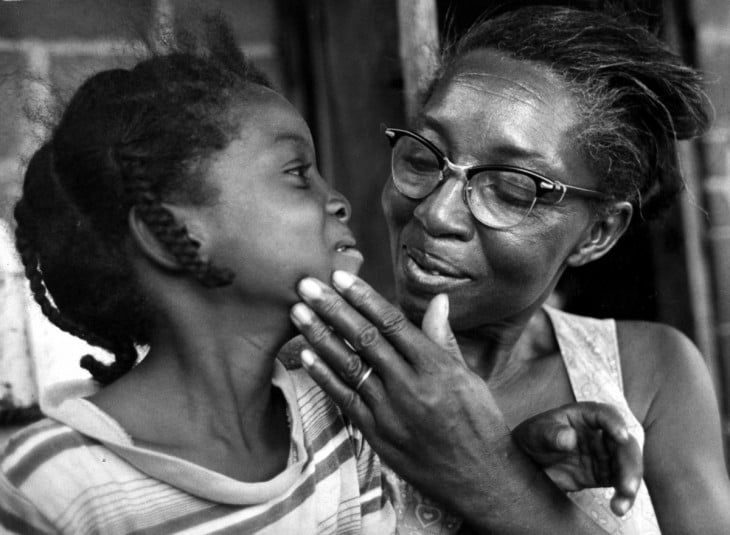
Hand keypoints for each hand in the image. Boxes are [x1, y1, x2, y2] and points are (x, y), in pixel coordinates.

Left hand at [289, 270, 514, 516]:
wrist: (482, 480)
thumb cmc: (479, 423)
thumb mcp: (468, 377)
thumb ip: (443, 339)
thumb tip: (439, 300)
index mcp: (436, 366)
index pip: (391, 323)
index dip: (363, 297)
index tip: (340, 277)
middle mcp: (411, 386)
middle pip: (364, 339)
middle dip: (331, 308)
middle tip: (305, 285)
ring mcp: (391, 412)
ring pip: (348, 366)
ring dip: (319, 337)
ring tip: (297, 313)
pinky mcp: (377, 434)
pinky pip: (344, 400)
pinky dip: (324, 376)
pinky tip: (305, 356)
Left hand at [513, 402, 641, 515]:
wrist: (528, 459)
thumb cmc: (534, 436)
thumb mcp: (537, 432)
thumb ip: (552, 434)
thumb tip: (570, 438)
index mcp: (586, 415)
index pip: (606, 414)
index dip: (616, 424)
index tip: (622, 436)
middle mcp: (601, 433)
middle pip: (624, 444)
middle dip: (630, 464)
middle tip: (627, 485)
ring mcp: (604, 454)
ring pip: (627, 465)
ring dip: (629, 483)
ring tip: (622, 504)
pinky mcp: (604, 474)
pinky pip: (619, 483)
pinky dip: (623, 495)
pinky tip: (619, 507)